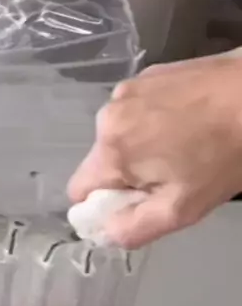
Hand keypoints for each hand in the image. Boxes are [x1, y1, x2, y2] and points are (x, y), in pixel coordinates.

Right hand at [67, 51, 241, 248]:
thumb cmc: (225, 156)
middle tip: (174, 174)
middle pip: (102, 162)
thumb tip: (103, 232)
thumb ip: (132, 228)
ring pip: (120, 135)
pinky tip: (189, 121)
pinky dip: (155, 120)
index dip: (105, 205)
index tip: (139, 203)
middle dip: (129, 174)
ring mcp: (129, 89)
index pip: (79, 191)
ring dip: (143, 146)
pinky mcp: (149, 73)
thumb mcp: (181, 208)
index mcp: (111, 150)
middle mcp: (109, 114)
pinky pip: (137, 110)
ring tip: (186, 144)